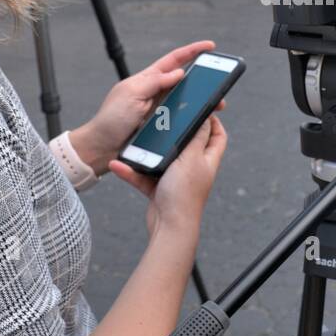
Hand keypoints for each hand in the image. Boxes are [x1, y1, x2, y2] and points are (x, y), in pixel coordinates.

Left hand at [67, 40, 219, 175]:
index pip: (173, 60)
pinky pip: (181, 117)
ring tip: (216, 105)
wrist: (101, 147)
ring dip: (201, 100)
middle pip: (184, 80)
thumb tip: (179, 72)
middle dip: (203, 79)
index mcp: (147, 80)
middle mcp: (155, 92)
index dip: (192, 52)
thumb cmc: (111, 119)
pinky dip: (193, 116)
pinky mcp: (161, 125)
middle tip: (220, 83)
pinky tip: (202, 119)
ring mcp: (159, 109)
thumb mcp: (131, 94)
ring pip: (186, 99)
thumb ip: (154, 82)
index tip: (210, 46)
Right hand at [109, 114, 227, 239]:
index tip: (201, 109)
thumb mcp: (192, 159)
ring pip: (161, 159)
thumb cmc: (184, 194)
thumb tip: (207, 118)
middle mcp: (193, 169)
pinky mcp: (158, 190)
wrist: (169, 227)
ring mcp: (176, 180)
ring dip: (147, 152)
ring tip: (135, 138)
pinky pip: (143, 176)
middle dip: (175, 132)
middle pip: (188, 144)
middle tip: (162, 117)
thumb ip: (197, 138)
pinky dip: (132, 171)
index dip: (213, 122)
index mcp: (207, 160)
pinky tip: (118, 164)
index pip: (217, 136)